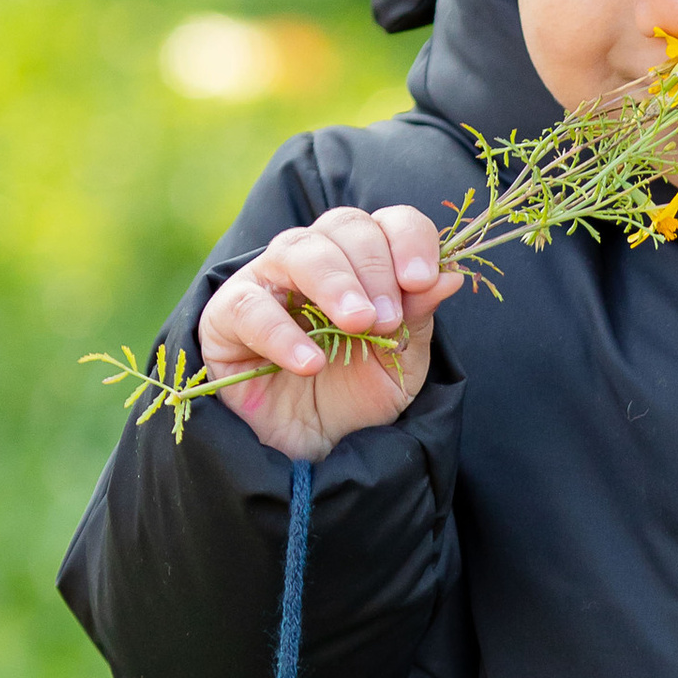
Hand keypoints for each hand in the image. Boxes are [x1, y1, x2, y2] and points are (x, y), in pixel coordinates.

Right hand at [195, 203, 461, 464]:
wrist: (310, 455)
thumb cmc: (355, 401)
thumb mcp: (399, 365)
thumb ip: (418, 319)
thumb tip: (451, 275)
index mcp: (364, 262)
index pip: (389, 222)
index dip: (408, 240)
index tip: (422, 280)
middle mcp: (315, 259)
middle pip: (343, 226)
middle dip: (373, 267)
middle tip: (386, 318)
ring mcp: (267, 281)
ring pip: (296, 249)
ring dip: (334, 283)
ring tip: (358, 326)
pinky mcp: (226, 317)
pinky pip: (250, 307)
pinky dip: (282, 332)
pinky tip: (311, 363)